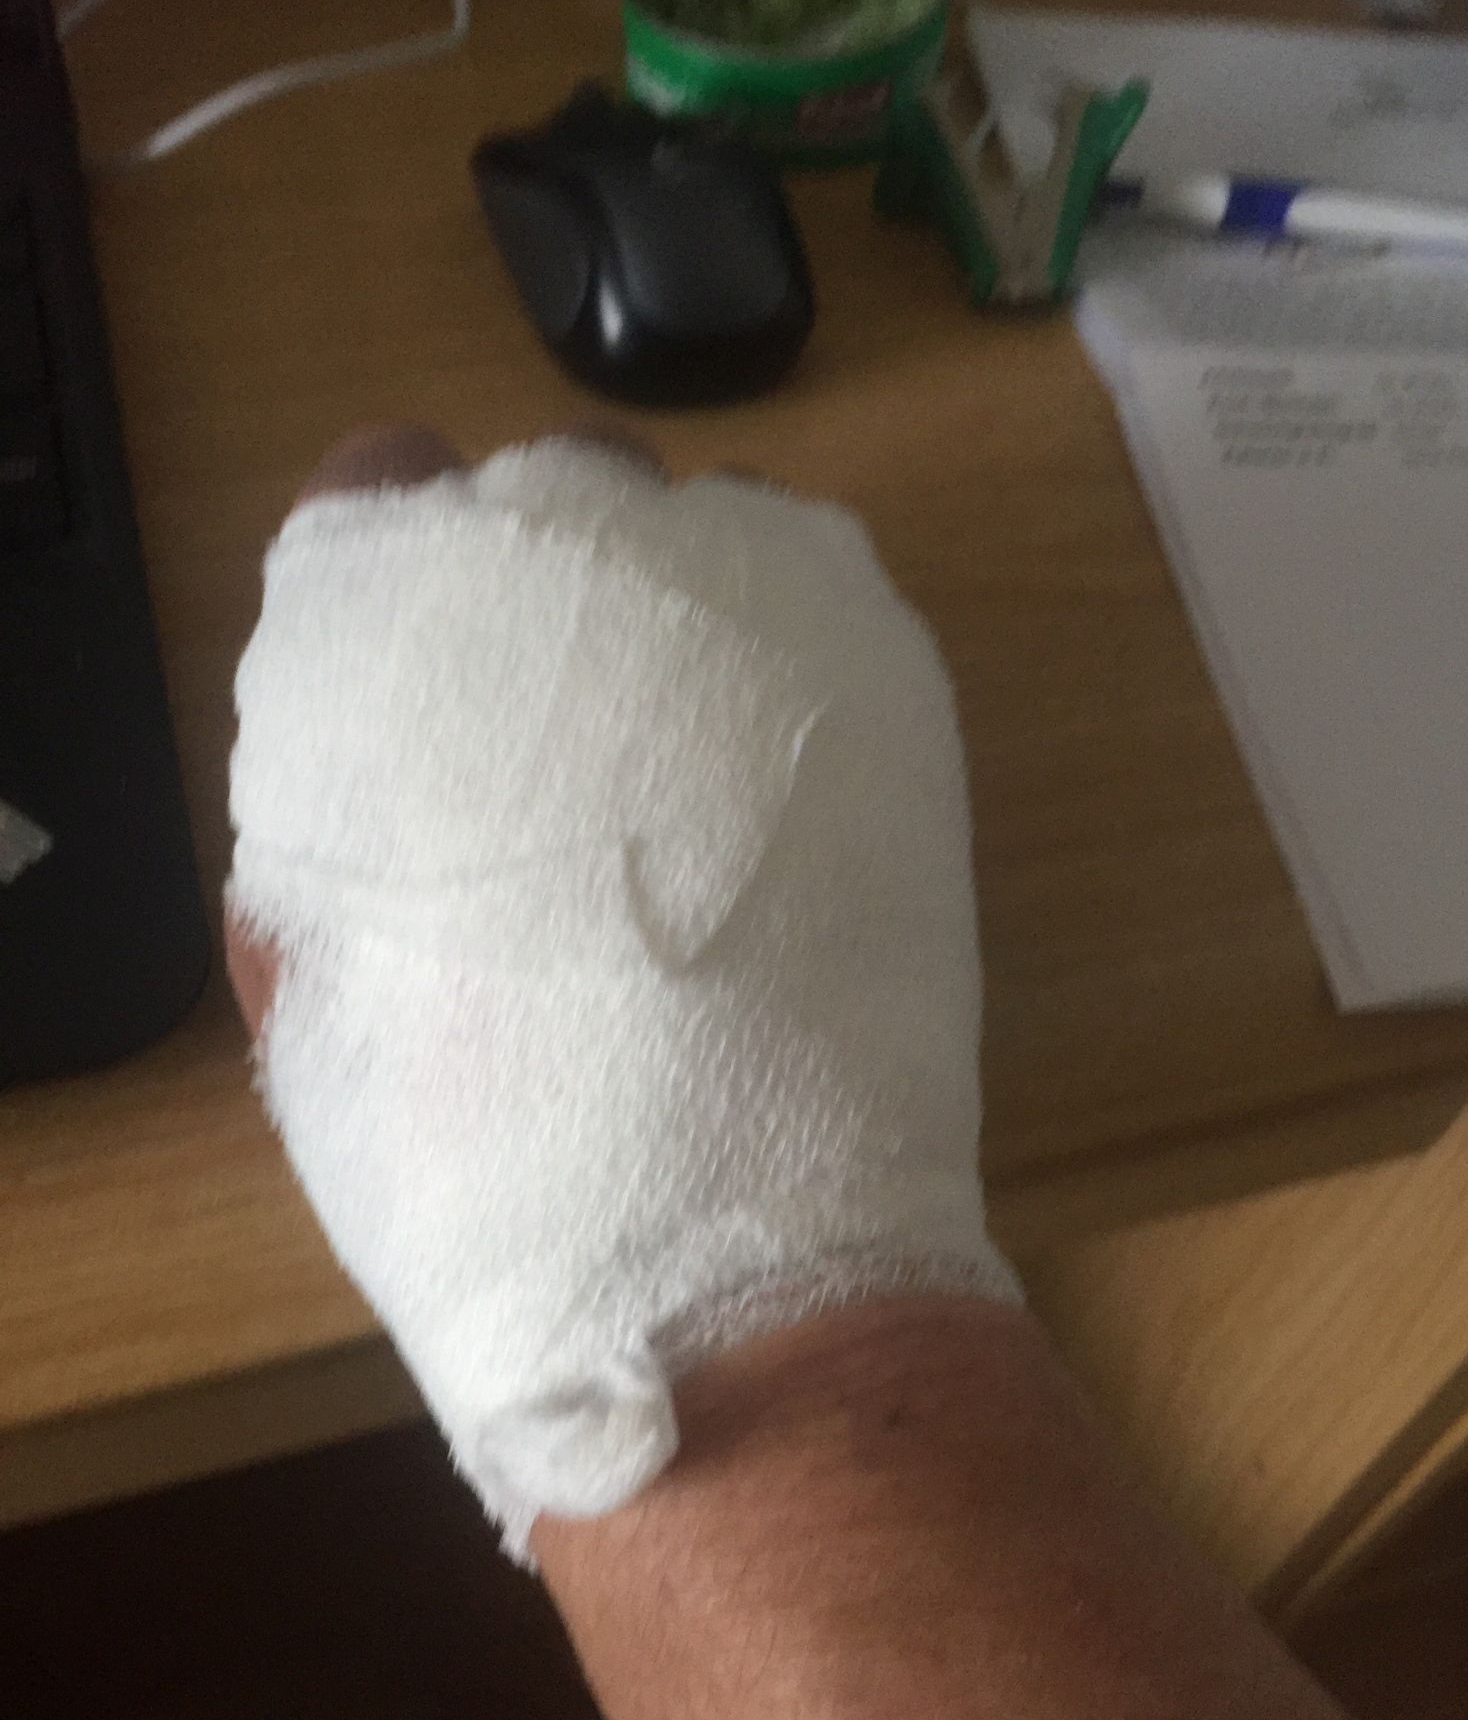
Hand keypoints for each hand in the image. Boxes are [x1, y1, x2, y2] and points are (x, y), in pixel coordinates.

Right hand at [227, 419, 1016, 1551]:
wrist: (703, 1229)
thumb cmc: (469, 1123)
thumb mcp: (320, 964)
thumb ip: (337, 813)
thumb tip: (402, 767)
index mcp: (399, 606)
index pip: (381, 489)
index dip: (408, 589)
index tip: (439, 686)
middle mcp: (582, 541)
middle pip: (564, 494)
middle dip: (558, 600)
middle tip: (576, 760)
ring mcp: (761, 587)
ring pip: (712, 531)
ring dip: (690, 624)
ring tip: (694, 788)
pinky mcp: (895, 666)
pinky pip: (826, 604)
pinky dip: (796, 671)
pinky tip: (782, 804)